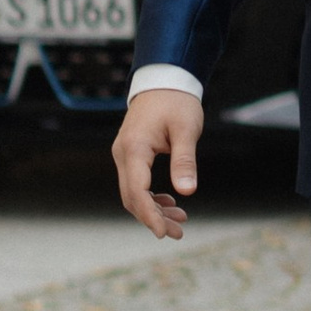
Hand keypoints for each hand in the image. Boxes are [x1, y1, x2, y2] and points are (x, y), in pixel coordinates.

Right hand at [112, 88, 201, 240]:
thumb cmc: (176, 101)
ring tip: (179, 221)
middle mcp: (123, 153)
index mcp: (134, 148)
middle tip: (178, 232)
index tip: (165, 232)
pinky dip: (151, 196)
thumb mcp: (186, 129)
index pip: (137, 191)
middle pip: (132, 197)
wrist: (164, 78)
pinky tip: (169, 202)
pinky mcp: (130, 153)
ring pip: (133, 192)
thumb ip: (184, 160)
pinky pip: (136, 182)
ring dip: (153, 209)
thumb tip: (187, 191)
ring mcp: (124, 154)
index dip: (150, 215)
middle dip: (153, 217)